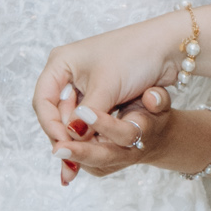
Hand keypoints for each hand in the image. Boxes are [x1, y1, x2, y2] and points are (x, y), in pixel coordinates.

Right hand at [33, 13, 190, 158]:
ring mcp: (85, 84)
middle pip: (57, 112)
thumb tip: (69, 141)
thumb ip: (85, 116)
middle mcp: (69, 73)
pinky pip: (89, 118)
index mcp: (61, 63)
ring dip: (78, 137)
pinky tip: (92, 150)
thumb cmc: (134, 56)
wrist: (168, 47)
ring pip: (74, 118)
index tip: (62, 146)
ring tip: (79, 162)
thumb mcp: (106, 87)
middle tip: (71, 161)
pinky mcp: (102, 93)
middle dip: (65, 135)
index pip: (43, 100)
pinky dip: (90, 133)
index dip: (50, 125)